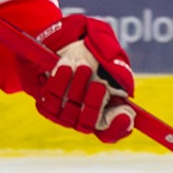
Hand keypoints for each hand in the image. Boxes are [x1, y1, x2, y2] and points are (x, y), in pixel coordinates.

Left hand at [26, 15, 135, 142]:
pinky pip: (51, 101)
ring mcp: (65, 114)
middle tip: (100, 85)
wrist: (62, 41)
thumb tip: (124, 89)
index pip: (112, 131)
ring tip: (82, 65)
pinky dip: (59, 83)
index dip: (119, 128)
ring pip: (70, 113)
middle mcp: (85, 117)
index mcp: (107, 109)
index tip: (125, 115)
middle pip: (90, 124)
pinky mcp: (48, 106)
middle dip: (95, 104)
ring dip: (77, 88)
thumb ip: (119, 70)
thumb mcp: (109, 53)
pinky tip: (64, 65)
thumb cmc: (92, 49)